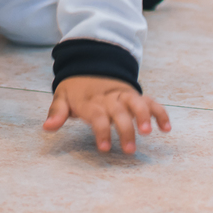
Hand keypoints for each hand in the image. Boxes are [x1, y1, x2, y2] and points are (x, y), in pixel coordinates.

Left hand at [43, 76, 170, 153]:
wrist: (90, 62)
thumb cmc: (75, 88)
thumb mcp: (62, 97)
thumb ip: (56, 113)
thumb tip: (47, 128)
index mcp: (90, 100)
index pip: (97, 116)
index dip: (101, 131)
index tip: (104, 148)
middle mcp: (109, 97)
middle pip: (119, 112)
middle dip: (125, 130)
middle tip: (129, 149)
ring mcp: (123, 95)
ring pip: (136, 103)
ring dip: (144, 116)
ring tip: (148, 132)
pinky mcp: (134, 94)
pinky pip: (150, 101)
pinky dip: (159, 112)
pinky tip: (166, 128)